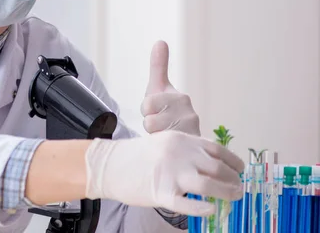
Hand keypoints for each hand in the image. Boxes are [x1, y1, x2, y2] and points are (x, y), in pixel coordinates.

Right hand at [84, 131, 244, 215]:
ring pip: (209, 186)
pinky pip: (189, 204)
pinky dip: (203, 209)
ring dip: (226, 194)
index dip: (234, 162)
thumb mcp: (164, 143)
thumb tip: (213, 164)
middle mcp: (180, 154)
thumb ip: (187, 150)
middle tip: (239, 189)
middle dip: (234, 181)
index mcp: (181, 139)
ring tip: (232, 199)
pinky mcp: (161, 193)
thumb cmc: (136, 155)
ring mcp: (171, 173)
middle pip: (218, 169)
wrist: (108, 164)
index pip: (217, 150)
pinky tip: (210, 210)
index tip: (241, 170)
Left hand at [141, 41, 199, 135]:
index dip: (147, 110)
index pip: (148, 103)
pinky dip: (160, 144)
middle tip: (161, 124)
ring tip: (166, 134)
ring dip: (155, 135)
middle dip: (151, 122)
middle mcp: (190, 114)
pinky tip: (169, 143)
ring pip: (154, 132)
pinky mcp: (187, 148)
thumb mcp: (159, 89)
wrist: (184, 143)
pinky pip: (161, 144)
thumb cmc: (168, 113)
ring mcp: (190, 133)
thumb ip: (159, 66)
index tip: (158, 111)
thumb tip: (160, 41)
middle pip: (150, 119)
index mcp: (181, 98)